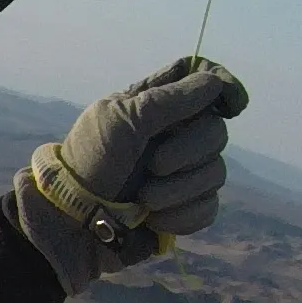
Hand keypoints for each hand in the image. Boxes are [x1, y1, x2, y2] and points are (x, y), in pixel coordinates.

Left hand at [15, 56, 249, 292]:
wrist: (71, 224)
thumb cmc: (90, 164)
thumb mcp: (122, 120)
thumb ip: (170, 98)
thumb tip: (215, 83)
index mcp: (155, 104)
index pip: (201, 78)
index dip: (222, 85)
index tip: (230, 104)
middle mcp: (173, 135)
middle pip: (217, 131)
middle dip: (188, 151)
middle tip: (153, 165)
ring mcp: (181, 173)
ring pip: (216, 173)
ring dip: (179, 189)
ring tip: (143, 198)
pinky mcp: (183, 209)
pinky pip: (208, 208)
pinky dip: (182, 215)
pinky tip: (152, 219)